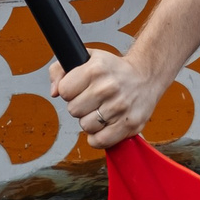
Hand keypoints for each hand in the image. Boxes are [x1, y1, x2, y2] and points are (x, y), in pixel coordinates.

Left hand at [50, 49, 168, 149]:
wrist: (146, 76)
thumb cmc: (113, 69)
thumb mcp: (87, 58)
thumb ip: (60, 70)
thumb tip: (53, 92)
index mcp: (96, 69)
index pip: (64, 90)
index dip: (69, 90)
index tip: (78, 88)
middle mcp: (108, 87)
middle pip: (73, 110)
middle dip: (79, 106)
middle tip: (91, 100)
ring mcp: (120, 107)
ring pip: (85, 126)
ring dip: (89, 122)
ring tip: (101, 110)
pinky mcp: (129, 124)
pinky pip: (99, 141)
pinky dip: (97, 137)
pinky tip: (104, 125)